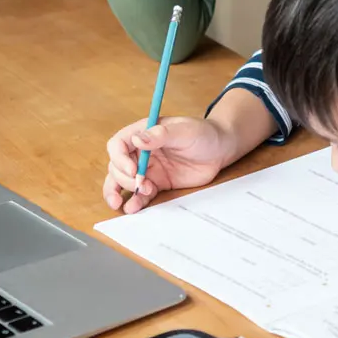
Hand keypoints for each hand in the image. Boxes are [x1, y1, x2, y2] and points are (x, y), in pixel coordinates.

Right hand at [103, 117, 237, 213]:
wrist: (221, 150)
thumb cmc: (203, 133)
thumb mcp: (184, 130)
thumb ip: (161, 134)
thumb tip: (137, 139)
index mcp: (143, 133)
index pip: (118, 144)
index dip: (119, 158)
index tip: (133, 170)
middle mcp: (141, 151)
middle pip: (117, 166)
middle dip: (123, 178)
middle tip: (141, 184)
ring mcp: (148, 168)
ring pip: (122, 182)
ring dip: (120, 192)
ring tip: (125, 203)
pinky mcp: (157, 183)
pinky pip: (139, 194)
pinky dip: (134, 202)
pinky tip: (133, 208)